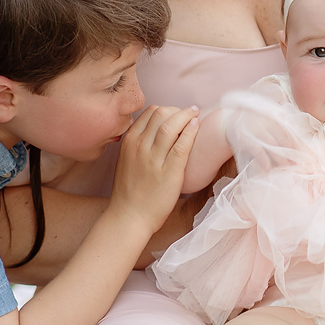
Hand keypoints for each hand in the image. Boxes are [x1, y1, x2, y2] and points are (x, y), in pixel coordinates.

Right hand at [112, 105, 199, 230]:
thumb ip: (138, 143)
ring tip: (196, 115)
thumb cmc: (130, 191)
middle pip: (161, 114)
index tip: (177, 113)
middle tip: (190, 113)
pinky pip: (182, 145)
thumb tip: (155, 131)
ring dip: (187, 116)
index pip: (150, 113)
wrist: (129, 216)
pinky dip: (191, 132)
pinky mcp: (169, 172)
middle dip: (178, 110)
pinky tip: (197, 126)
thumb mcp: (126, 160)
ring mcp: (154, 159)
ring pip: (172, 126)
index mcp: (129, 142)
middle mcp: (140, 147)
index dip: (167, 109)